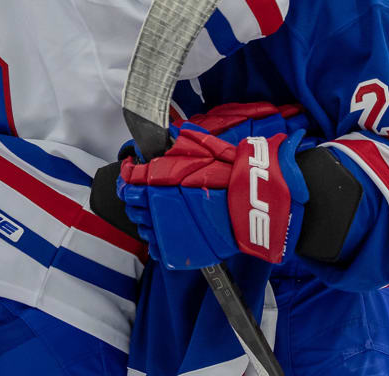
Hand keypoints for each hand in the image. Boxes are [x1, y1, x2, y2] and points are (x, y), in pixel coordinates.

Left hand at [118, 103, 308, 268]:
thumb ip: (180, 144)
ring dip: (146, 215)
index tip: (132, 169)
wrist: (258, 202)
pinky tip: (167, 227)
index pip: (130, 180)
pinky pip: (156, 245)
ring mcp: (170, 230)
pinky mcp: (181, 248)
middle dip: (135, 195)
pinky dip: (158, 236)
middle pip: (132, 203)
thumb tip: (165, 139)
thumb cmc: (235, 173)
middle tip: (145, 188)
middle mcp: (161, 206)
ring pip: (142, 225)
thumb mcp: (206, 147)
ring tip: (158, 208)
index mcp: (163, 180)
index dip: (129, 174)